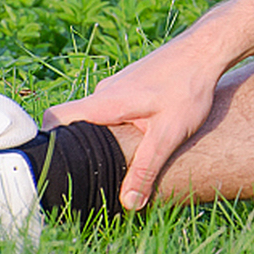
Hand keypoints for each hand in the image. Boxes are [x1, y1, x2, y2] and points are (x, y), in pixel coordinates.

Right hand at [42, 34, 229, 210]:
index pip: (54, 117)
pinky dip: (115, 126)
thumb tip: (129, 203)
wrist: (206, 50)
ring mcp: (117, 86)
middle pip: (73, 121)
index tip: (53, 165)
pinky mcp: (131, 85)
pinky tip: (137, 139)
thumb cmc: (189, 86)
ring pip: (96, 116)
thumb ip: (147, 169)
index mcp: (104, 102)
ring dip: (101, 137)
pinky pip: (111, 109)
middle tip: (87, 175)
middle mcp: (104, 91)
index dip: (47, 140)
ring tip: (115, 162)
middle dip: (77, 148)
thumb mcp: (168, 134)